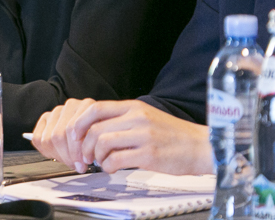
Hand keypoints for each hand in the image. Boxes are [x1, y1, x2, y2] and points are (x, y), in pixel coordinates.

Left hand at [34, 98, 212, 175]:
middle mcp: (136, 117)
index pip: (95, 108)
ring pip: (102, 143)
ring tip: (101, 163)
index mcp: (133, 106)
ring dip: (96, 157)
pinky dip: (108, 167)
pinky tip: (113, 168)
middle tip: (84, 157)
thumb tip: (93, 128)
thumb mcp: (146, 117)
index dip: (78, 124)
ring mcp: (143, 135)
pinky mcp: (148, 154)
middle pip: (94, 128)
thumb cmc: (172, 135)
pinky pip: (116, 160)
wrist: (200, 146)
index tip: (74, 137)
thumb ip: (122, 119)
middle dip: (83, 146)